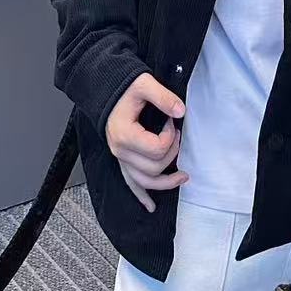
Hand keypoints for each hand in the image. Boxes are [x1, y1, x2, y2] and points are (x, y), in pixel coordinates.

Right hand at [105, 72, 188, 211]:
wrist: (106, 88)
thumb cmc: (123, 86)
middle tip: (178, 134)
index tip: (171, 121)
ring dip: (165, 182)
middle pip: (153, 167)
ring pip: (145, 181)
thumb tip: (181, 112)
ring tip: (184, 176)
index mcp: (124, 134)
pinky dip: (141, 196)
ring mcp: (120, 158)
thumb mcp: (144, 84)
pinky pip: (131, 183)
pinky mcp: (122, 160)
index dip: (170, 137)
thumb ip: (163, 97)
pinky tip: (150, 206)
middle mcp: (120, 151)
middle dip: (172, 152)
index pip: (156, 149)